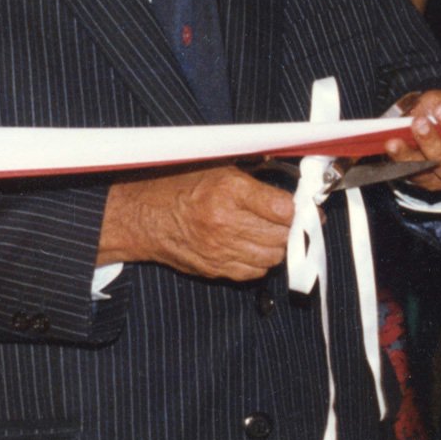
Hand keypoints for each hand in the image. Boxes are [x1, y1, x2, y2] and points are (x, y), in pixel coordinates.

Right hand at [97, 165, 294, 280]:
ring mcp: (220, 249)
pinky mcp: (215, 269)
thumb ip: (255, 177)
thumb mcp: (218, 167)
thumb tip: (289, 193)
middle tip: (284, 220)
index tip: (295, 205)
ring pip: (271, 257)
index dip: (294, 207)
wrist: (144, 215)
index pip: (282, 208)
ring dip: (275, 246)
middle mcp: (225, 222)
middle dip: (288, 228)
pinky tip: (252, 247)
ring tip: (267, 233)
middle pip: (281, 235)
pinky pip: (253, 272)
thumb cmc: (180, 185)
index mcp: (228, 189)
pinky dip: (259, 261)